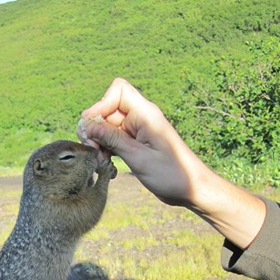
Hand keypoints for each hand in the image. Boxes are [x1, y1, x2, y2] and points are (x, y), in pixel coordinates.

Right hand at [78, 78, 265, 249]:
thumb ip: (113, 139)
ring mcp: (137, 132)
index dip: (101, 104)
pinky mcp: (136, 145)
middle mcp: (141, 119)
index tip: (92, 127)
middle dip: (96, 129)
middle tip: (94, 151)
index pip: (118, 91)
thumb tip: (88, 125)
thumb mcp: (139, 157)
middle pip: (108, 111)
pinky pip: (114, 141)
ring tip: (101, 162)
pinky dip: (107, 151)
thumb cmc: (172, 174)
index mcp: (146, 115)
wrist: (191, 189)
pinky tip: (107, 166)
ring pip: (107, 128)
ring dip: (99, 143)